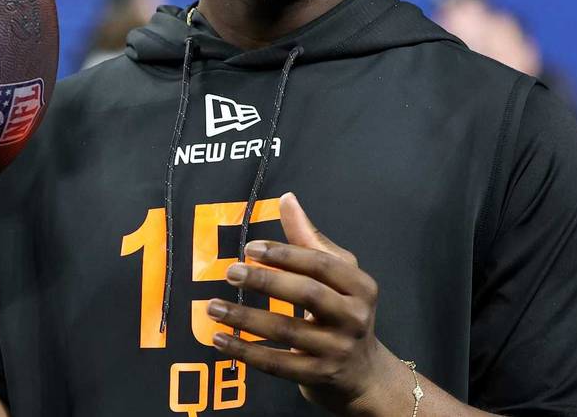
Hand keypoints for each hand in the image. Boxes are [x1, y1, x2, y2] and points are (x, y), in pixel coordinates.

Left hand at [208, 193, 408, 415]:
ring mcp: (337, 350)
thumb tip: (287, 199)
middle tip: (230, 272)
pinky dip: (245, 351)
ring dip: (245, 317)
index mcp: (360, 286)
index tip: (251, 248)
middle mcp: (354, 317)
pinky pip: (276, 363)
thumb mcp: (339, 275)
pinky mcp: (318, 376)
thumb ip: (309, 239)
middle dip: (265, 281)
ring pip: (287, 330)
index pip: (320, 264)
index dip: (285, 254)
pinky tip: (220, 339)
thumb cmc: (344, 313)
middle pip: (307, 294)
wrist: (363, 374)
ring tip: (213, 307)